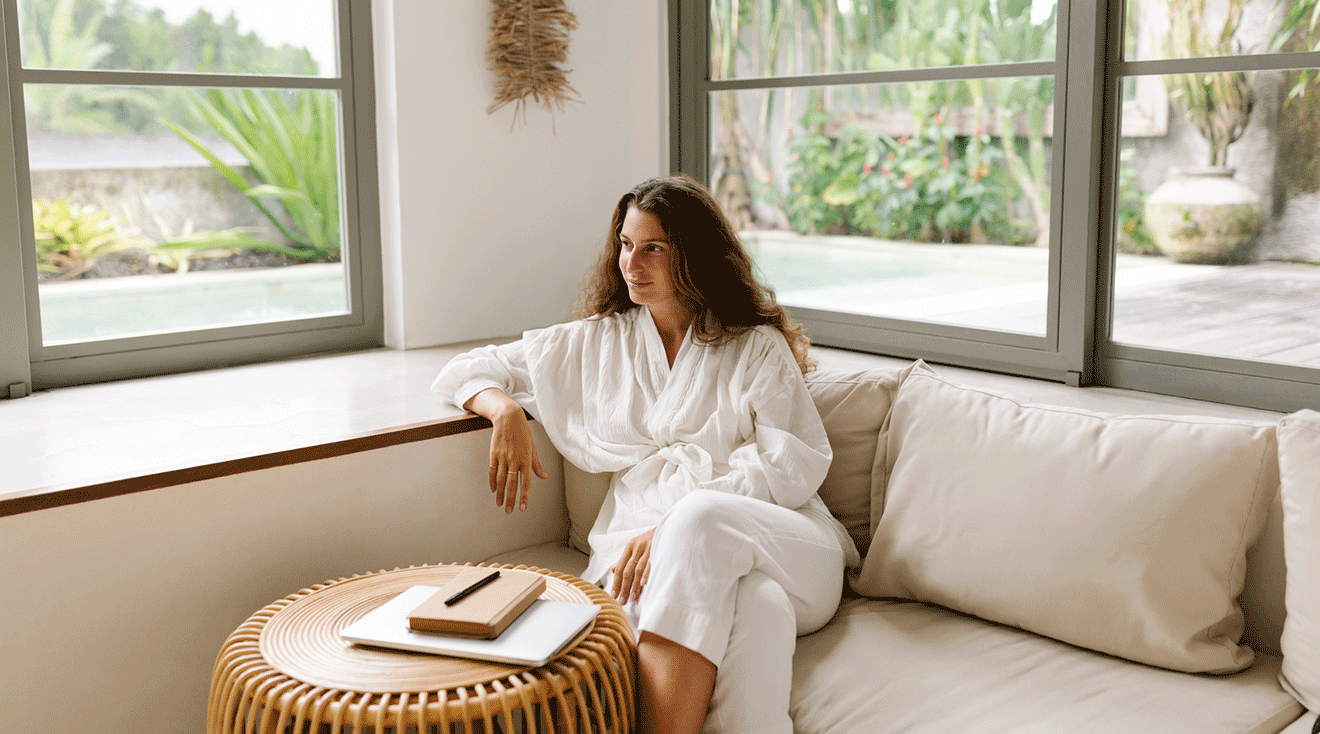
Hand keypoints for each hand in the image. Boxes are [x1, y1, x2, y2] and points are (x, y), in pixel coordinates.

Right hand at [467, 388, 547, 512]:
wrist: (508, 419)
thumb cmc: (524, 434)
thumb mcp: (533, 448)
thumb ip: (537, 465)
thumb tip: (544, 477)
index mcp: (526, 460)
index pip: (525, 483)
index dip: (524, 497)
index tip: (522, 508)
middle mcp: (514, 460)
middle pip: (512, 484)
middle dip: (511, 500)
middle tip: (509, 512)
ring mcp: (502, 458)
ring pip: (501, 480)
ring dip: (500, 494)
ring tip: (500, 504)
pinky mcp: (494, 454)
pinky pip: (492, 471)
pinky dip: (492, 482)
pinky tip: (494, 490)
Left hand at [611, 528, 654, 602]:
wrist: (669, 526)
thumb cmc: (652, 539)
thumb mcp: (636, 546)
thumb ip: (625, 559)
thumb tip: (613, 571)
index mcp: (630, 547)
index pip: (619, 568)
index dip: (616, 582)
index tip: (613, 595)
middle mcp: (637, 548)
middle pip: (627, 571)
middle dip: (624, 588)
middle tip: (622, 601)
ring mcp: (647, 549)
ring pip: (637, 570)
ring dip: (634, 586)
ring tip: (633, 598)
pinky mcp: (657, 550)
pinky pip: (650, 564)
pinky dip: (646, 574)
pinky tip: (643, 584)